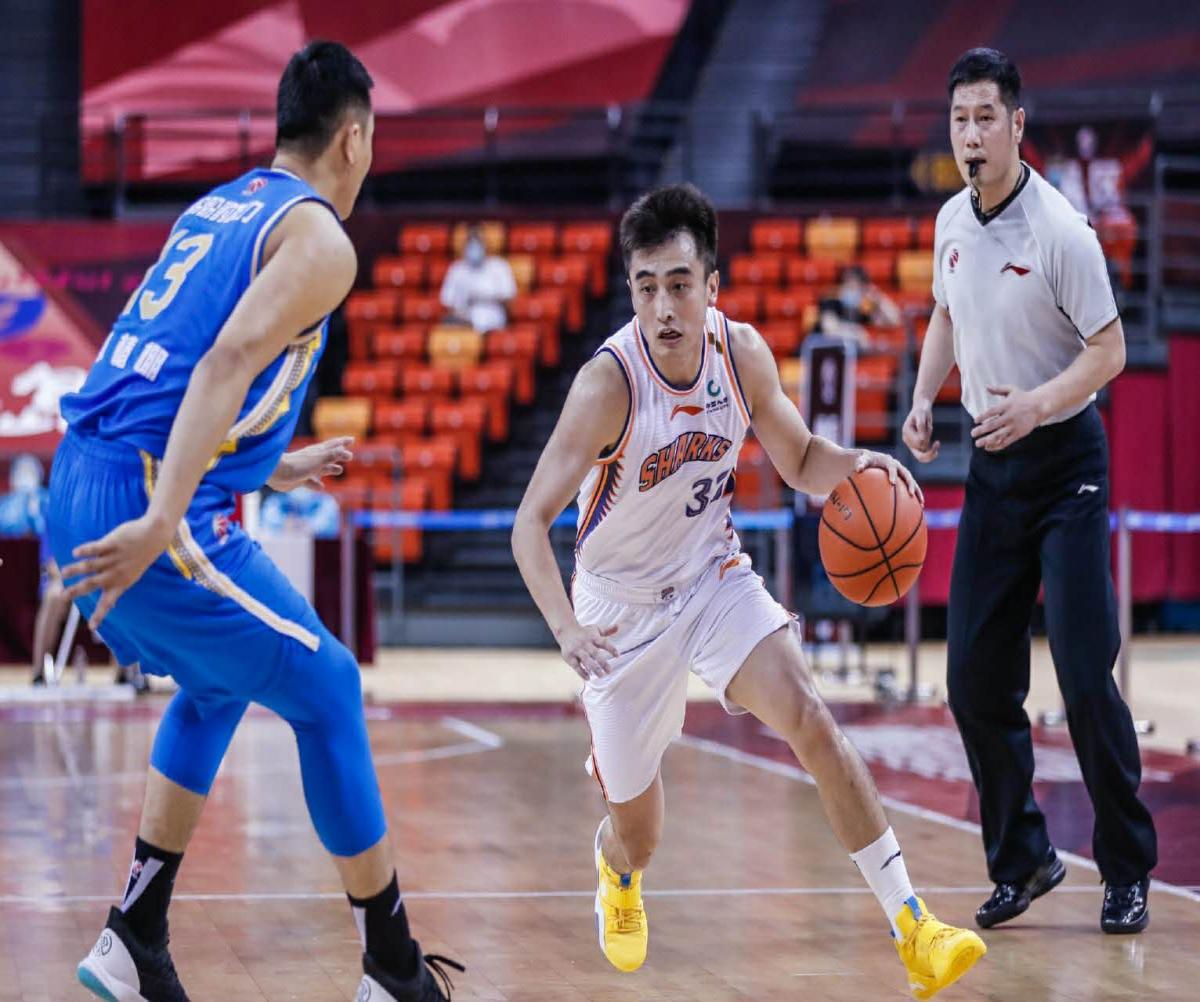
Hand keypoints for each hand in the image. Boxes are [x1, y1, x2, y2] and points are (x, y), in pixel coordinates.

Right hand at [59, 514, 174, 628]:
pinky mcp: (113, 543)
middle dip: (76, 591)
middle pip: (92, 583)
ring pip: (90, 565)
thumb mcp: (131, 575)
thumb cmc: (140, 556)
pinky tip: (75, 553)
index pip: (107, 602)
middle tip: (62, 597)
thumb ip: (116, 585)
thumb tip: (106, 599)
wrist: (155, 536)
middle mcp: (115, 573)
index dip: (99, 615)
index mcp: (121, 583)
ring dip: (75, 570)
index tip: (91, 627)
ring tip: (63, 573)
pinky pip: (96, 548)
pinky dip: (85, 550)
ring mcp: (114, 558)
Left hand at [268, 436, 353, 491]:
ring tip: (338, 470)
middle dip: (338, 456)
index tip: (351, 439)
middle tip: (348, 456)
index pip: (333, 445)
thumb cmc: (298, 464)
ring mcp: (305, 470)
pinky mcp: (299, 480)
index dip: (343, 442)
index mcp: (318, 452)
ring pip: (321, 469)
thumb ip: (333, 455)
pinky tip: (321, 487)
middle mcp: (313, 460)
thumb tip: (348, 453)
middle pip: (328, 456)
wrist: (276, 473)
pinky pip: (311, 482)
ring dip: (330, 469)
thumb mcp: (319, 459)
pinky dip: (317, 484)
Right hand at [556, 620, 618, 679]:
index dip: (611, 648)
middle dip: (602, 662)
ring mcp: (576, 650)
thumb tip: (618, 626)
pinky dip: (582, 672)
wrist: (565, 630)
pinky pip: (576, 665)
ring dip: (594, 668)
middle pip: (595, 653)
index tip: (617, 656)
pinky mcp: (569, 656)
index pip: (603, 642)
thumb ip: (607, 630)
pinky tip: (588, 678)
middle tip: (609, 671)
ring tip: (601, 675)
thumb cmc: (584, 632)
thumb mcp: (595, 629)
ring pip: (586, 660)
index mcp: (593, 637)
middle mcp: (585, 643)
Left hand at [854, 450, 923, 505]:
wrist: (874, 458)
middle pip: (907, 475)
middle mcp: (898, 466)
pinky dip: (915, 497)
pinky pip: (911, 488)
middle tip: (910, 494)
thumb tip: (858, 469)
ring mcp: (902, 473)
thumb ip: (860, 464)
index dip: (892, 474)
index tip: (892, 483)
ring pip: (913, 482)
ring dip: (917, 492)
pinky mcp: (904, 479)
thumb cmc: (866, 461)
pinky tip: (918, 508)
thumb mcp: (862, 460)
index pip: (892, 467)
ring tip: (921, 504)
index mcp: (889, 461)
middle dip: (910, 484)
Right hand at [902, 398, 938, 462]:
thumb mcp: (922, 416)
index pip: (918, 443)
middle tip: (937, 443)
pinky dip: (932, 451)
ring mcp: (911, 444)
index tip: (930, 428)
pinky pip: (924, 454)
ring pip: (924, 453)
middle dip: (929, 447)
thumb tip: (922, 440)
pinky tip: (937, 443)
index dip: (926, 438)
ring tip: (930, 431)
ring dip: (930, 443)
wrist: (921, 409)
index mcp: (906, 433)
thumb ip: (921, 427)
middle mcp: (907, 440)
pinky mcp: (917, 445)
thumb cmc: (921, 411)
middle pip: (919, 454)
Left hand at [971, 386, 1042, 451]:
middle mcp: (1010, 416)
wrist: (1040, 406)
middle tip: (972, 434)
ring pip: (999, 435)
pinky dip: (997, 446)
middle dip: (981, 430)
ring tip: (978, 443)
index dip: (983, 416)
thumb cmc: (1023, 398)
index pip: (992, 411)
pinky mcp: (1018, 434)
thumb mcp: (1012, 390)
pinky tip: (988, 447)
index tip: (975, 420)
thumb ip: (998, 389)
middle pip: (993, 425)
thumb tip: (986, 387)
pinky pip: (1006, 442)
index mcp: (1007, 405)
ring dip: (987, 440)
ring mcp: (1014, 426)